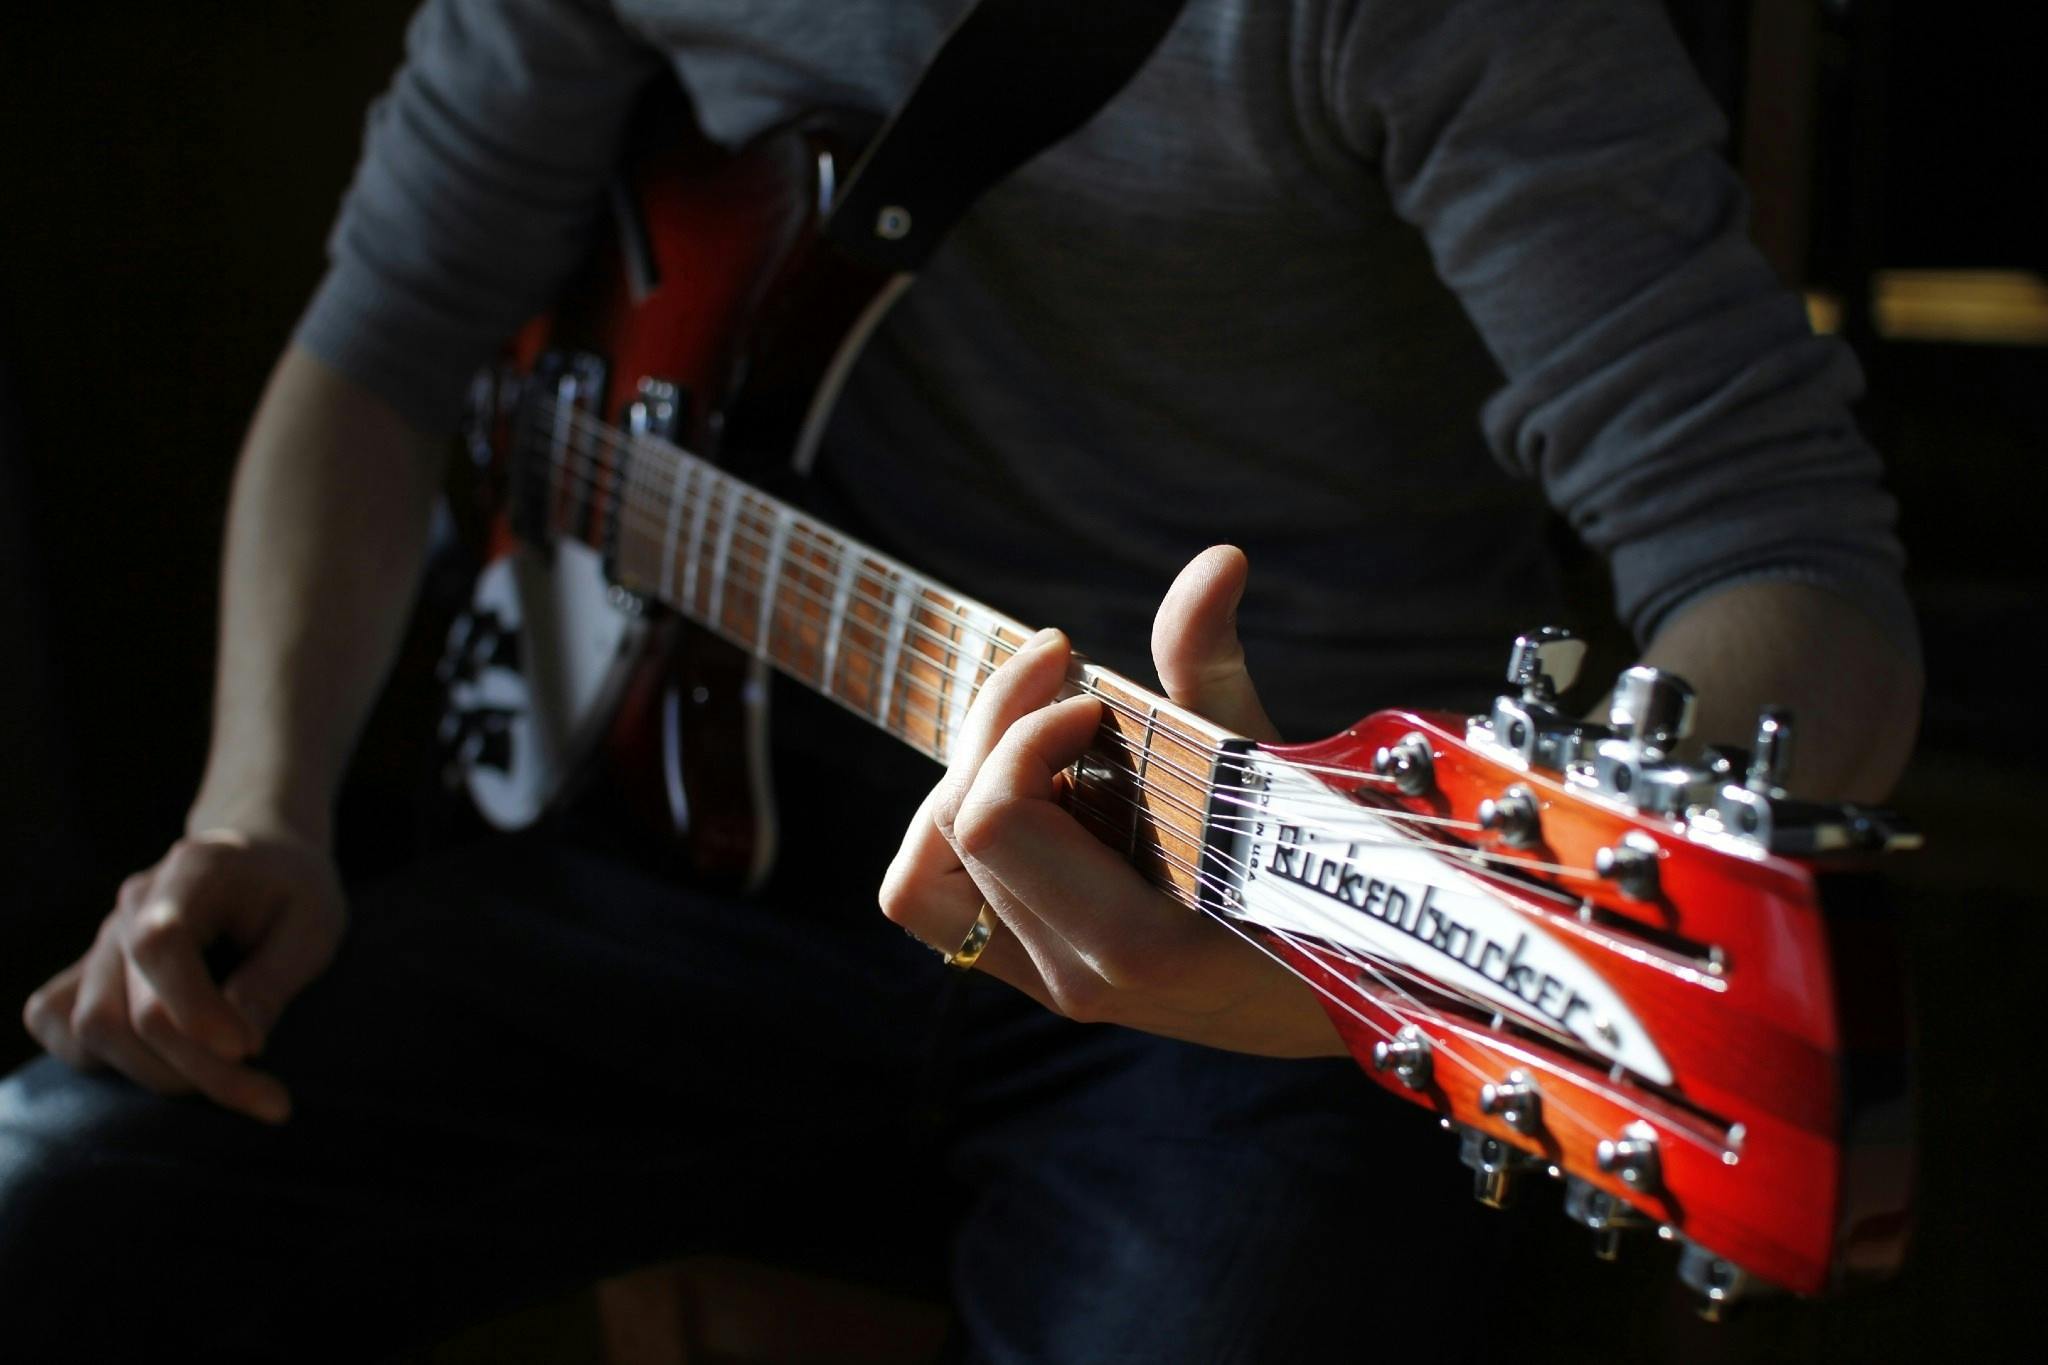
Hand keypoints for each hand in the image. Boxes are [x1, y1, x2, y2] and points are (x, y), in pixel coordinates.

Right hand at [22, 827, 347, 1121]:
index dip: (195, 1009)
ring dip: (159, 1074)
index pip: (160, 945)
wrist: (263, 858)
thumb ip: (273, 981)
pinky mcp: (89, 968)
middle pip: (128, 1007)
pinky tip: (168, 1065)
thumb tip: (237, 1048)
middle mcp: (133, 903)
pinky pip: (56, 1020)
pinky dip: (101, 1059)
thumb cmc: (295, 893)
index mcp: (193, 873)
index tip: (250, 1050)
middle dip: (197, 1066)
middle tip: (268, 1095)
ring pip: (92, 1027)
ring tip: (230, 1083)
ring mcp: (103, 936)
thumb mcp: (315, 925)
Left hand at [880, 546, 1345, 1057]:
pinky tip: (1033, 785)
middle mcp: (1075, 974)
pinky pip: (942, 903)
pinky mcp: (1037, 971)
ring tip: (1034, 735)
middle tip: (1058, 671)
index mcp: (1133, 942)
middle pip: (954, 828)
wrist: (1350, 986)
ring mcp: (1049, 981)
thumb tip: (1218, 560)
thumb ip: (1218, 667)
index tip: (1089, 693)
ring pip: (923, 878)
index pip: (995, 819)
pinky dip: (961, 835)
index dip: (1023, 730)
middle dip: (994, 729)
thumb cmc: (1324, 874)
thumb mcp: (1270, 770)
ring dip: (965, 787)